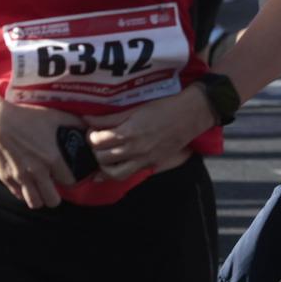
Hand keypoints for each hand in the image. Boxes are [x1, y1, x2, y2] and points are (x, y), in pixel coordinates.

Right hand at [0, 92, 84, 209]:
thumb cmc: (28, 118)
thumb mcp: (56, 117)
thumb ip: (76, 126)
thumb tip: (92, 132)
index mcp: (53, 158)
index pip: (71, 182)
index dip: (72, 180)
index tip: (69, 175)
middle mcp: (37, 171)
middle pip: (53, 200)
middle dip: (56, 194)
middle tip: (55, 185)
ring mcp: (20, 177)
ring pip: (35, 203)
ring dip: (40, 198)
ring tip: (42, 188)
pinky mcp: (6, 179)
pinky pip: (19, 196)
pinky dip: (25, 193)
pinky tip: (27, 182)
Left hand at [82, 86, 214, 181]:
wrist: (192, 114)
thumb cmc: (166, 106)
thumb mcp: (136, 107)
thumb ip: (110, 116)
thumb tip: (88, 119)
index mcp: (129, 133)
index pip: (97, 142)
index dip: (91, 135)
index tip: (94, 130)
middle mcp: (135, 150)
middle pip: (102, 159)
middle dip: (95, 150)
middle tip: (98, 141)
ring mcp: (145, 160)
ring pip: (114, 175)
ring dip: (105, 167)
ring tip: (106, 156)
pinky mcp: (153, 164)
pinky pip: (131, 174)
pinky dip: (119, 172)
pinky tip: (115, 167)